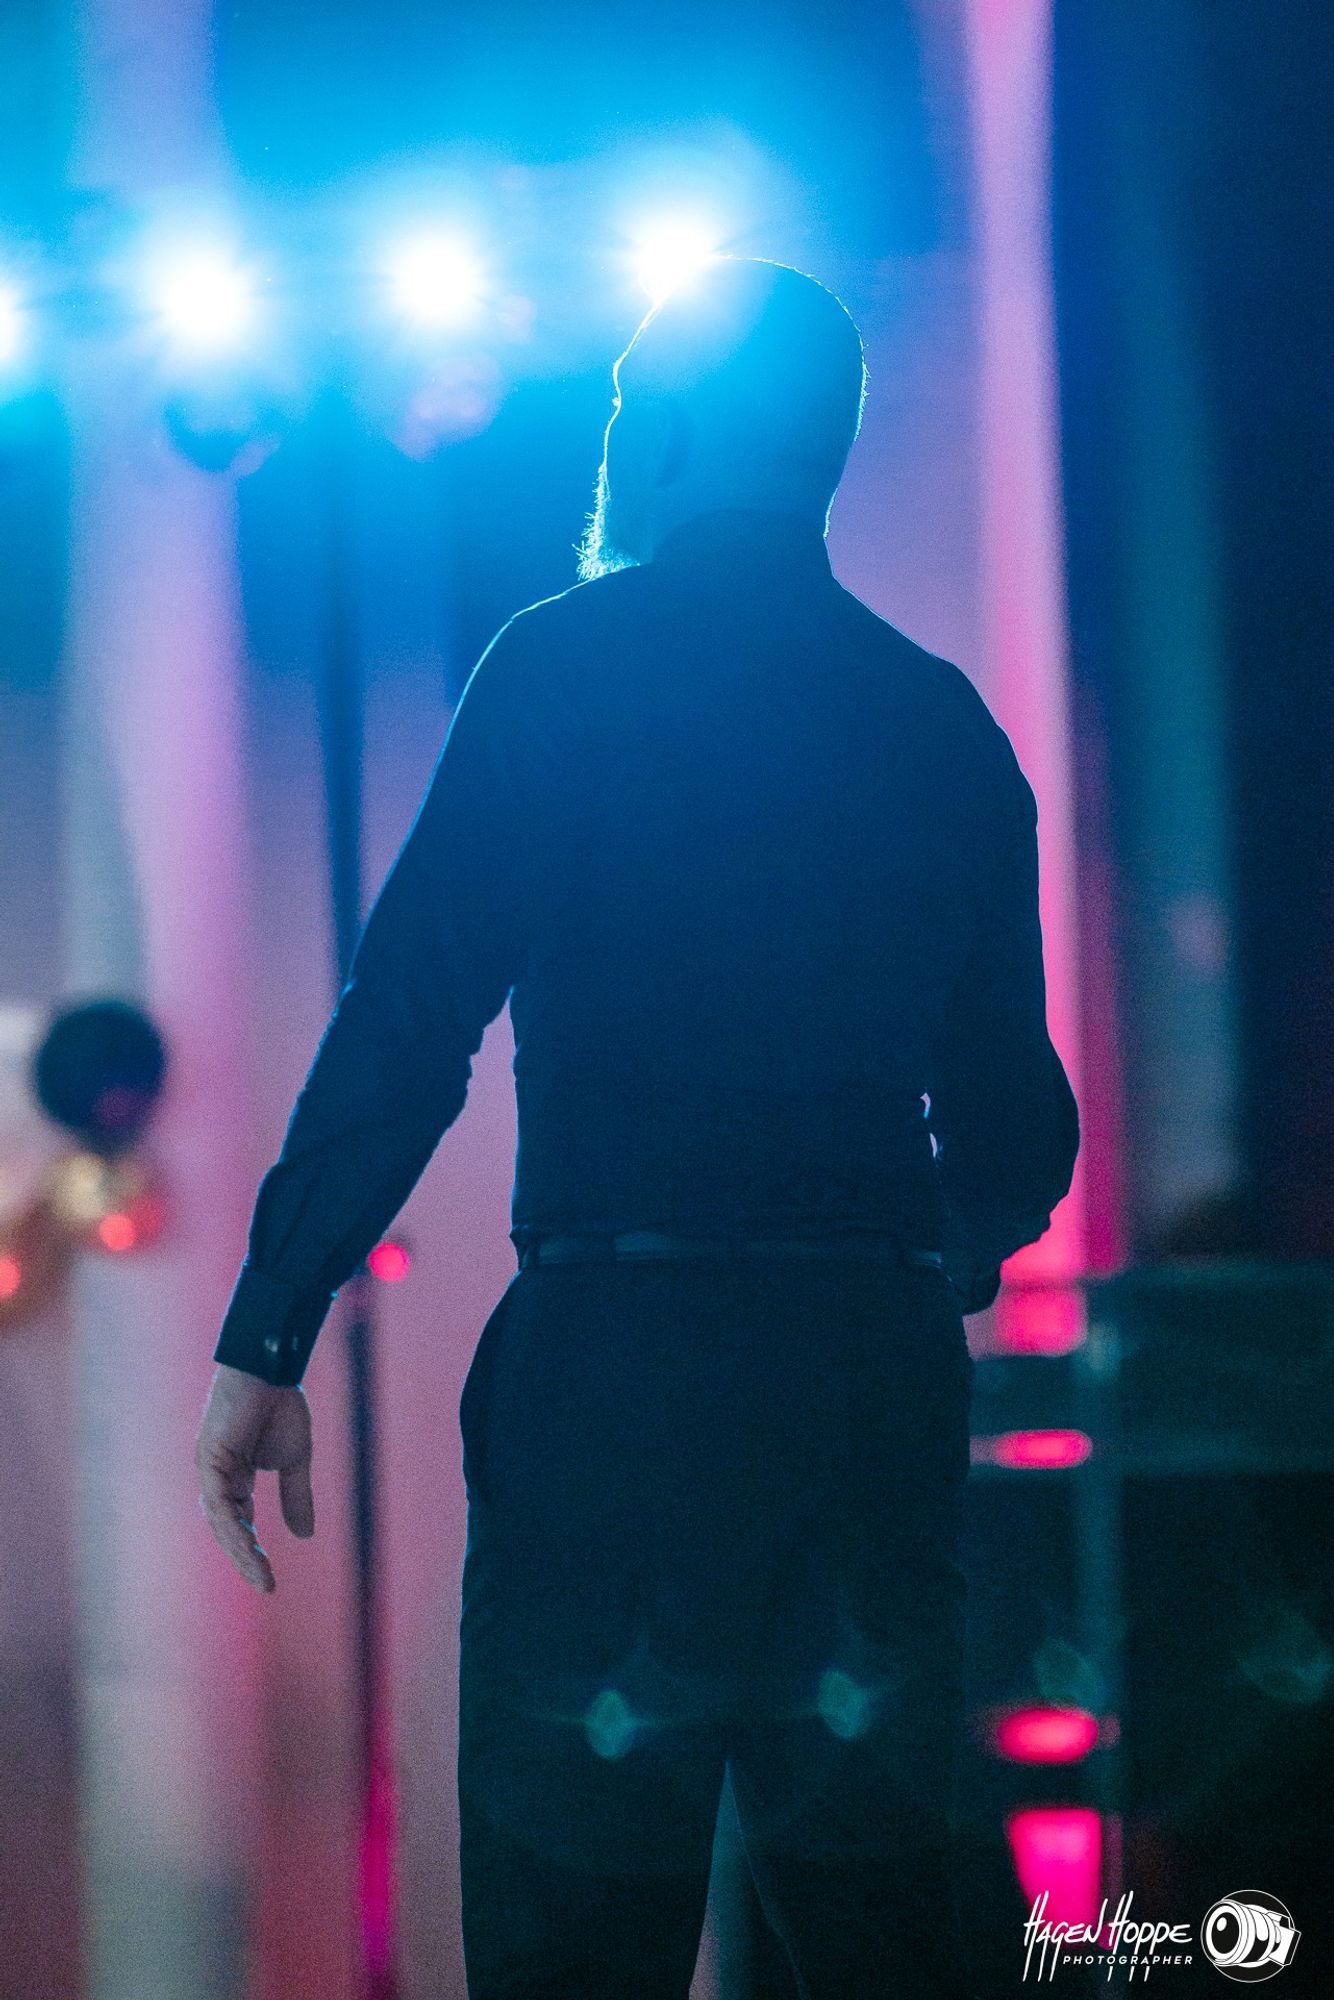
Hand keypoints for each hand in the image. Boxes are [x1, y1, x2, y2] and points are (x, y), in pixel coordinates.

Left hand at [195, 1364, 314, 1592]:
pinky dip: (234, 1528)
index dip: (252, 1551)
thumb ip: (295, 1496)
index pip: (239, 1523)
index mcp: (234, 1476)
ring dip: (240, 1552)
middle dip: (245, 1559)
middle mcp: (217, 1477)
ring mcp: (210, 1470)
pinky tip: (249, 1548)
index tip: (270, 1579)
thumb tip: (303, 1535)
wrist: (272, 1370)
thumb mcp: (295, 1460)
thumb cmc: (281, 1404)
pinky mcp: (209, 1461)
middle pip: (227, 1528)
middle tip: (265, 1585)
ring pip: (222, 1522)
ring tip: (260, 1576)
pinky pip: (220, 1504)